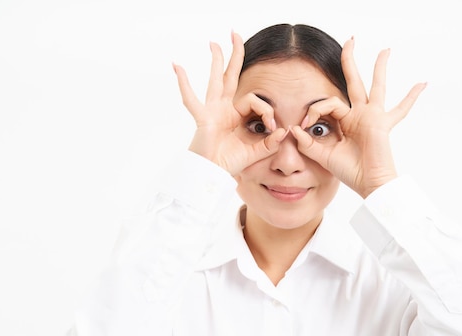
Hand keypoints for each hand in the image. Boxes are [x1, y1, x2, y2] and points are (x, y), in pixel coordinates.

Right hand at [173, 32, 287, 175]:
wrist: (212, 174)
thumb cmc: (229, 164)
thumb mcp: (255, 152)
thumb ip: (270, 143)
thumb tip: (285, 131)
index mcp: (235, 115)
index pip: (255, 100)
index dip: (267, 111)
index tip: (274, 127)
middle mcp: (223, 108)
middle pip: (230, 76)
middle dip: (234, 56)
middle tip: (235, 35)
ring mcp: (211, 111)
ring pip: (215, 80)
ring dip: (216, 60)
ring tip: (215, 43)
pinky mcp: (202, 118)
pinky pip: (191, 99)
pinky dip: (184, 83)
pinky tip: (177, 66)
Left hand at [291, 38, 425, 197]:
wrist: (369, 184)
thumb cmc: (351, 172)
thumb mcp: (324, 156)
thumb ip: (308, 144)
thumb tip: (294, 129)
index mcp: (346, 121)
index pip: (328, 103)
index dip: (314, 109)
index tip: (305, 125)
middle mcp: (360, 115)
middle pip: (353, 82)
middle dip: (350, 61)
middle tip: (350, 40)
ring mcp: (372, 117)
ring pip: (375, 86)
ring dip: (379, 67)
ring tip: (385, 50)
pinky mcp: (380, 122)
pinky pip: (400, 108)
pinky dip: (412, 97)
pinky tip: (423, 83)